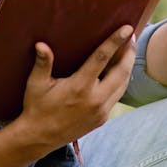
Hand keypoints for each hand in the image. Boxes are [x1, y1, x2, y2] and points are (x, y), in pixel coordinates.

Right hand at [20, 25, 135, 149]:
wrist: (39, 137)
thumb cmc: (36, 107)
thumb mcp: (36, 84)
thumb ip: (42, 63)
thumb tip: (41, 44)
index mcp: (79, 87)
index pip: (102, 58)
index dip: (115, 42)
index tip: (126, 29)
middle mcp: (94, 99)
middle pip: (121, 71)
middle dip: (128, 53)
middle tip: (131, 37)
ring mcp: (101, 111)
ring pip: (123, 85)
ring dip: (128, 67)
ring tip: (128, 51)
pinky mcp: (102, 119)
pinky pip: (117, 96)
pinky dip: (121, 81)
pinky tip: (119, 72)